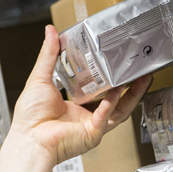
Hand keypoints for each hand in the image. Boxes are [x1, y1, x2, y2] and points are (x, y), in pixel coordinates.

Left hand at [10, 25, 152, 166]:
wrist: (29, 139)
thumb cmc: (29, 118)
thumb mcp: (39, 79)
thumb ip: (48, 55)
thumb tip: (50, 32)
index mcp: (71, 104)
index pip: (95, 87)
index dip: (106, 74)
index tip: (115, 59)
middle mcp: (83, 115)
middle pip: (113, 98)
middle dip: (128, 84)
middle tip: (137, 67)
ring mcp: (90, 125)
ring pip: (119, 108)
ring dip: (132, 93)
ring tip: (143, 76)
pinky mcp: (93, 133)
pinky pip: (108, 116)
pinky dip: (113, 102)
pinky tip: (119, 88)